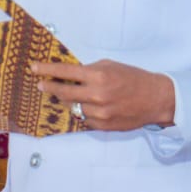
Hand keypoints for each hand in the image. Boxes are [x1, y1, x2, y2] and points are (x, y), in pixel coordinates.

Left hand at [31, 59, 175, 132]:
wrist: (155, 99)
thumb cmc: (133, 78)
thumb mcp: (111, 66)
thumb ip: (89, 70)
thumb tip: (69, 74)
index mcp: (98, 76)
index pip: (65, 71)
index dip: (47, 70)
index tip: (34, 68)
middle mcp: (96, 95)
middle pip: (63, 92)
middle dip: (49, 87)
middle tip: (42, 85)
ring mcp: (99, 113)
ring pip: (72, 107)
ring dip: (68, 100)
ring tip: (68, 95)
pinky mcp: (102, 125)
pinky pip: (83, 119)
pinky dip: (82, 111)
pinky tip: (85, 106)